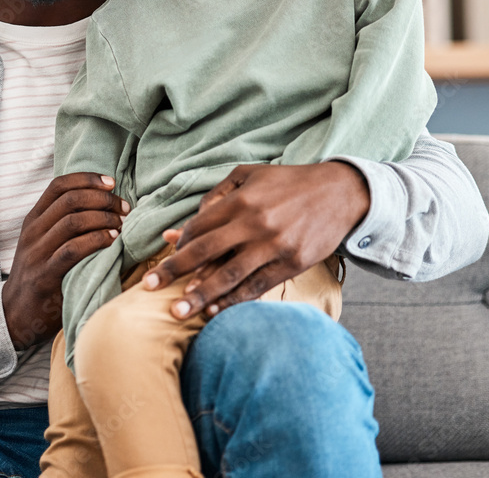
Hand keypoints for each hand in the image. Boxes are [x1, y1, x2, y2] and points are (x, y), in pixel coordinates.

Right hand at [2, 173, 129, 348]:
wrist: (16, 312)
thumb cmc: (40, 272)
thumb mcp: (43, 241)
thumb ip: (63, 222)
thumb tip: (104, 201)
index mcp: (34, 218)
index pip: (59, 185)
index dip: (87, 179)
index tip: (112, 182)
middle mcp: (33, 231)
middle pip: (70, 200)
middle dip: (103, 199)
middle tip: (124, 207)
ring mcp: (37, 253)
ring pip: (72, 221)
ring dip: (103, 218)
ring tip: (121, 223)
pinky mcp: (45, 275)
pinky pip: (73, 250)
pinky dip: (96, 240)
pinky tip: (111, 241)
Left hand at [143, 161, 368, 319]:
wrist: (339, 192)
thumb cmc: (287, 183)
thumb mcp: (250, 176)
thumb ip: (216, 197)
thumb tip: (183, 227)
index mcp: (242, 200)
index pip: (200, 226)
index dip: (179, 243)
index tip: (164, 256)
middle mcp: (255, 223)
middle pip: (206, 251)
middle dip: (175, 270)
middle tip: (148, 287)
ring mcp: (274, 246)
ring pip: (230, 274)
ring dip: (201, 294)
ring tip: (178, 312)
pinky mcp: (292, 264)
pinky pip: (257, 286)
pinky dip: (234, 300)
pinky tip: (215, 311)